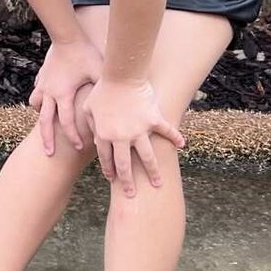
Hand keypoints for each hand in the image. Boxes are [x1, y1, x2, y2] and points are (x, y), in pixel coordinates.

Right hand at [29, 40, 102, 155]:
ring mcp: (43, 84)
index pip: (66, 121)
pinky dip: (40, 100)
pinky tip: (46, 101)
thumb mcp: (99, 71)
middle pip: (45, 122)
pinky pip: (37, 93)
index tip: (79, 147)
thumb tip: (123, 101)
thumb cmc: (85, 54)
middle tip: (48, 153)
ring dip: (41, 116)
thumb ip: (107, 87)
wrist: (66, 36)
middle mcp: (50, 92)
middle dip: (47, 139)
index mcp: (63, 94)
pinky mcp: (41, 77)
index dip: (73, 136)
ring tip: (45, 125)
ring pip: (37, 106)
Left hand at [82, 79, 185, 195]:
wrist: (121, 75)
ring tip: (158, 184)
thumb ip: (90, 126)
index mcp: (105, 135)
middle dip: (128, 182)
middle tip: (132, 195)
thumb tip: (91, 141)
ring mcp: (140, 130)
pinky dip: (175, 137)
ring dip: (153, 171)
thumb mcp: (88, 108)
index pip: (106, 159)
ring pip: (147, 157)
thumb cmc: (101, 90)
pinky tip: (182, 146)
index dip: (109, 170)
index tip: (113, 180)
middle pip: (125, 165)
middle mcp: (122, 137)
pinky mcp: (154, 120)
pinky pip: (166, 131)